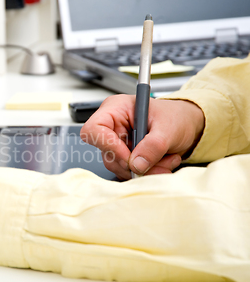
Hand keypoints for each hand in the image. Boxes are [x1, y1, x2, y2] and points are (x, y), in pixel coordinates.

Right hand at [80, 95, 204, 179]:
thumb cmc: (177, 116)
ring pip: (118, 166)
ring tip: (166, 160)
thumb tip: (137, 164)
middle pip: (106, 152)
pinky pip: (128, 172)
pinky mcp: (125, 156)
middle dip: (133, 163)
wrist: (188, 126)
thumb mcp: (169, 127)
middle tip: (157, 163)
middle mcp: (112, 126)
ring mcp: (117, 142)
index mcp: (115, 109)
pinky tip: (162, 162)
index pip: (94, 129)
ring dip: (144, 170)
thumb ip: (153, 145)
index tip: (129, 157)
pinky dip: (147, 172)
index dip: (107, 145)